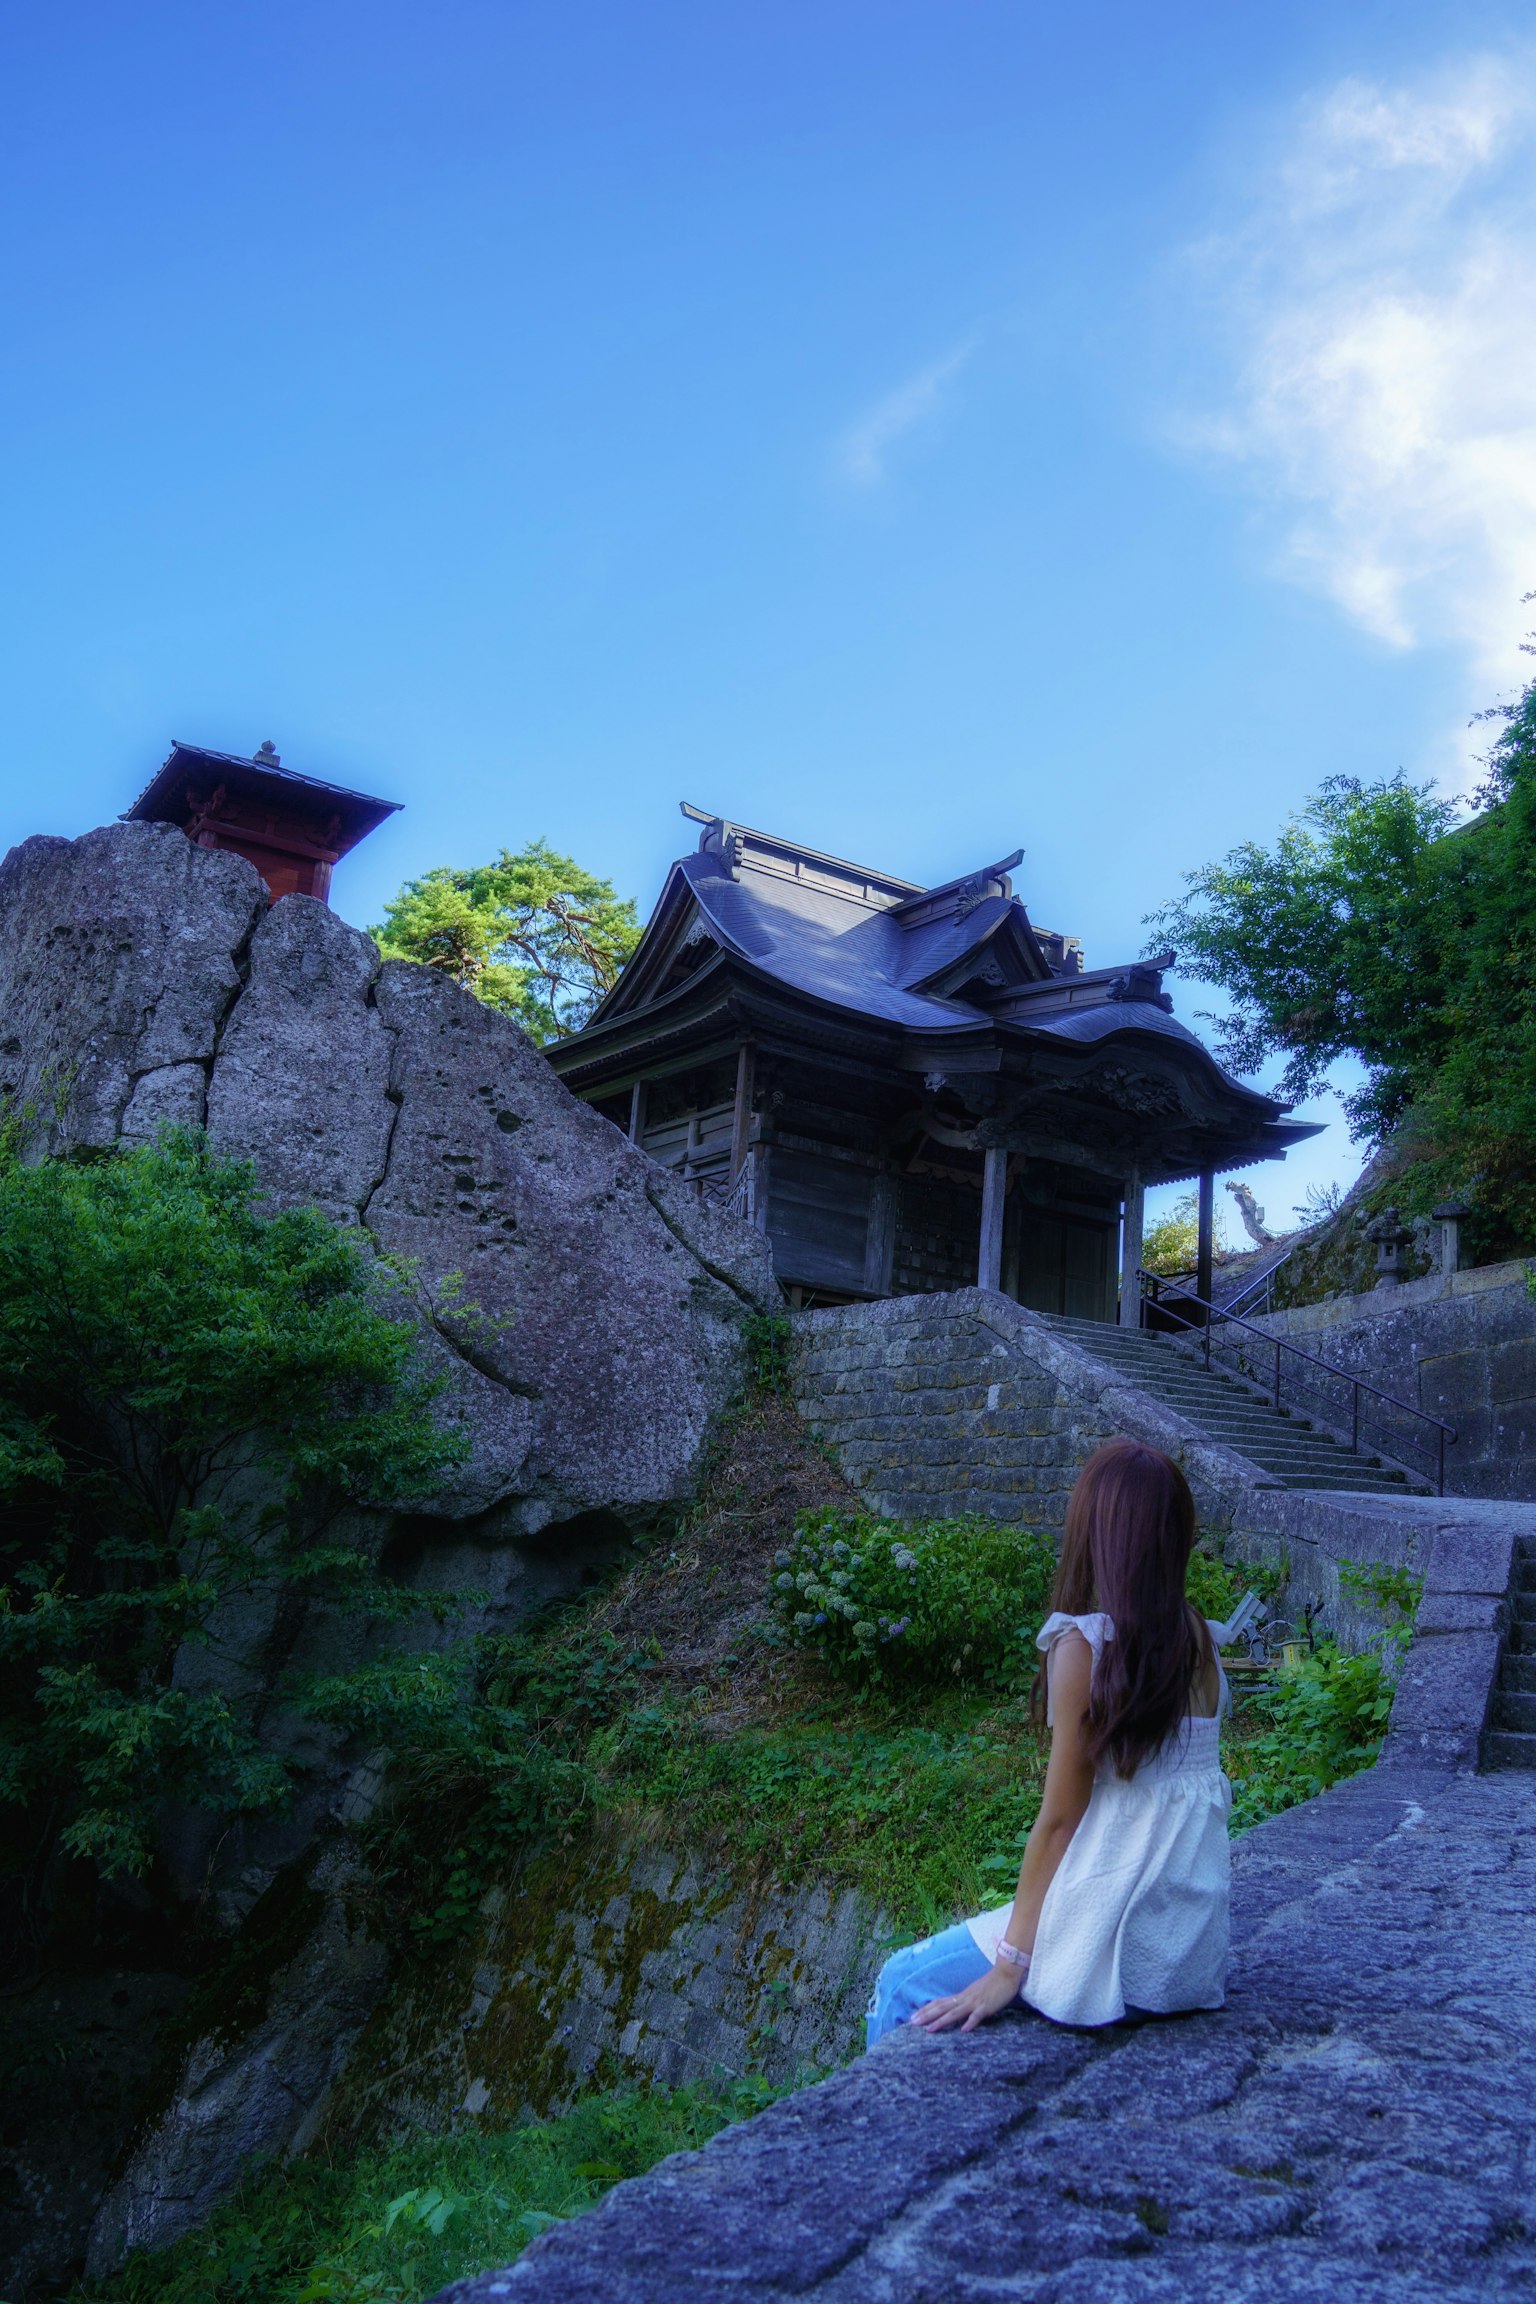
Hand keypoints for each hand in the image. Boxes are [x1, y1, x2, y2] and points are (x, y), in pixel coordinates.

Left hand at [910, 1960, 1025, 2034]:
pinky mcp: (986, 2006)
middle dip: (926, 2016)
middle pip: (942, 2007)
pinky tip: (963, 2030)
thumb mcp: (974, 1993)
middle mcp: (964, 1998)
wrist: (1006, 1972)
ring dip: (941, 2021)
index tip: (912, 2017)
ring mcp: (974, 2002)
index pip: (939, 2003)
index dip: (925, 2010)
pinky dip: (970, 2022)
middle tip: (912, 2023)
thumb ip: (964, 2001)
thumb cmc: (991, 1985)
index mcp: (961, 1996)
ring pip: (954, 2012)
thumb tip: (951, 2009)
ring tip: (929, 2030)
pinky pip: (977, 2015)